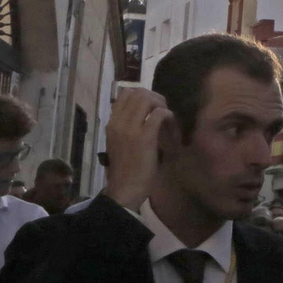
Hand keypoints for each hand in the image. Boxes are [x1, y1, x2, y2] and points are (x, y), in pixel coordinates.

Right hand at [103, 89, 171, 210]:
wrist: (125, 189)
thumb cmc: (126, 168)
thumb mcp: (119, 142)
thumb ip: (126, 126)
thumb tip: (144, 110)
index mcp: (111, 124)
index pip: (125, 94)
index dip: (143, 94)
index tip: (152, 106)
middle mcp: (118, 123)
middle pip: (138, 93)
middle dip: (155, 97)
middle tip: (163, 110)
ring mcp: (130, 129)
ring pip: (147, 99)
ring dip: (161, 104)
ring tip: (166, 117)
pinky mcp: (144, 138)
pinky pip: (158, 114)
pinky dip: (168, 115)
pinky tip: (170, 124)